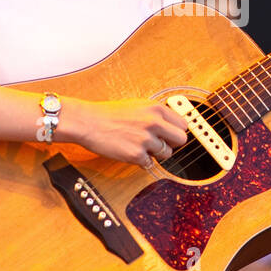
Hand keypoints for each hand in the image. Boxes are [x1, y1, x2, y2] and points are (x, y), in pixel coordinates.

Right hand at [66, 98, 188, 166]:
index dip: (175, 132)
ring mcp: (146, 139)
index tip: (170, 136)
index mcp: (156, 108)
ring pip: (167, 154)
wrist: (88, 122)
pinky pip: (149, 164)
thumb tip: (171, 127)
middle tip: (160, 144)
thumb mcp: (138, 105)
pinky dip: (141, 162)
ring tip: (140, 147)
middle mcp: (154, 122)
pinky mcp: (136, 154)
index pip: (183, 124)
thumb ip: (156, 115)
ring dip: (156, 154)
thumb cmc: (109, 114)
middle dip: (172, 144)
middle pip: (181, 140)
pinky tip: (130, 152)